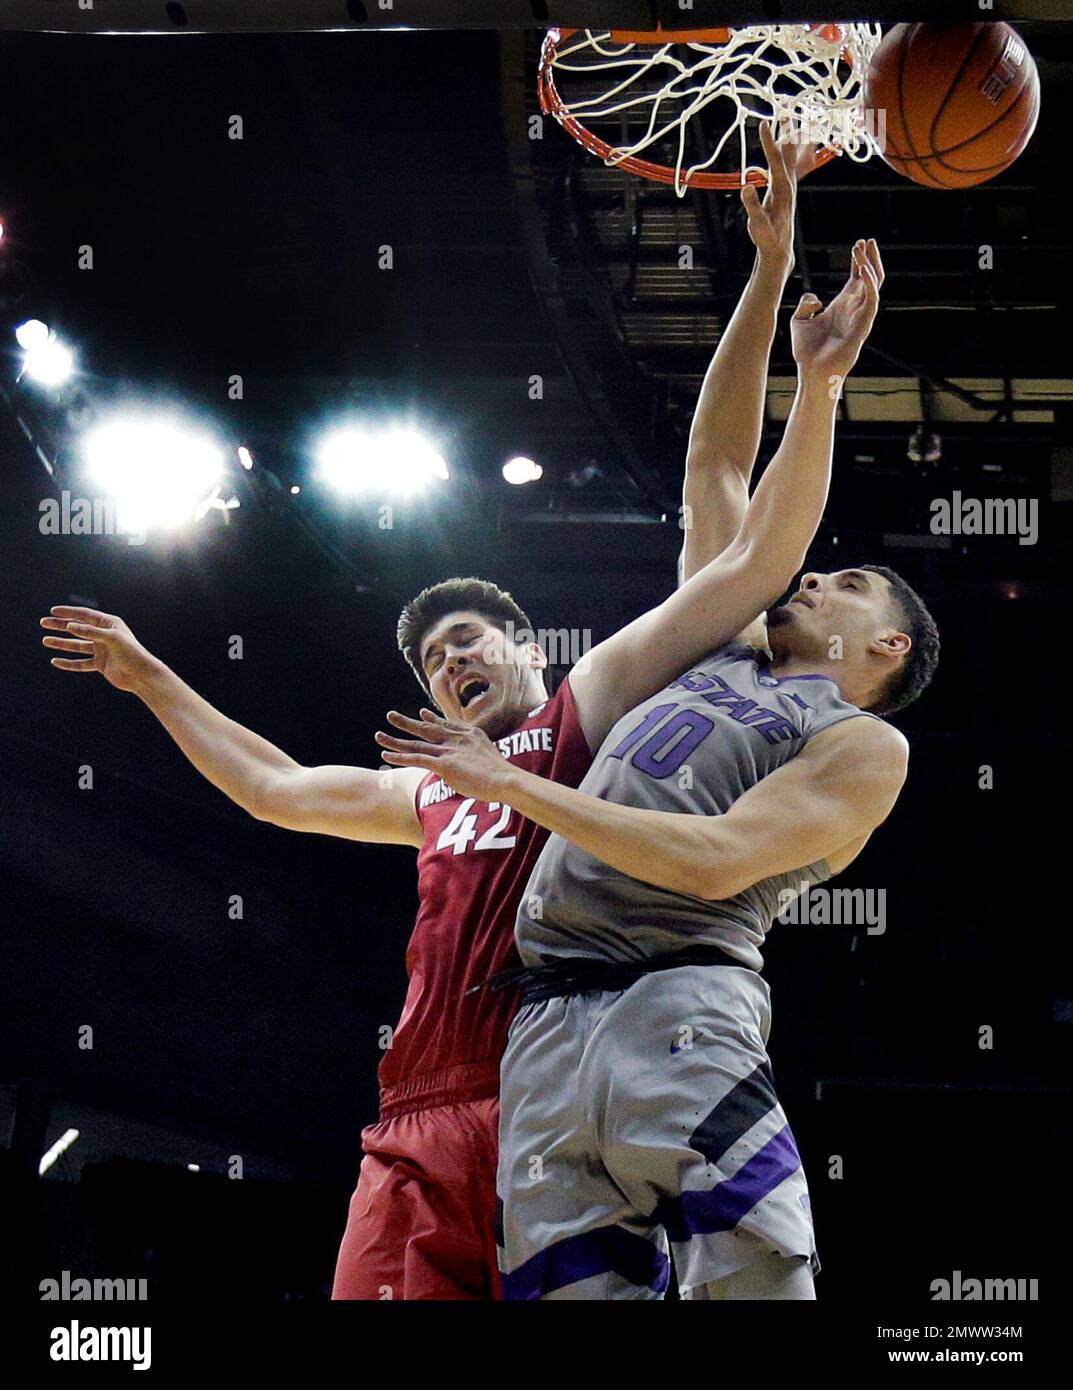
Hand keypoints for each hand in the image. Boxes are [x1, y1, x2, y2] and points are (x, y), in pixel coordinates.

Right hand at [40, 606, 156, 692]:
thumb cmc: (131, 653)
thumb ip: (90, 632)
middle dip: (60, 626)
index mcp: (109, 624)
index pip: (85, 615)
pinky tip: (55, 661)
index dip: (68, 613)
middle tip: (43, 623)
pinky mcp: (100, 664)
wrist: (141, 675)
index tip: (52, 611)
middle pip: (78, 628)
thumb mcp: (111, 639)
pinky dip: (68, 663)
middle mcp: (104, 635)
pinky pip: (80, 663)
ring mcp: (102, 650)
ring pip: (77, 645)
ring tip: (45, 641)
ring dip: (61, 643)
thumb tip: (70, 626)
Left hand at [375, 709, 510, 800]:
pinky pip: (416, 758)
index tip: (423, 714)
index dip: (432, 719)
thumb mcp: (493, 757)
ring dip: (395, 739)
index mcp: (469, 734)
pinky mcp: (443, 763)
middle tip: (390, 715)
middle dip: (406, 723)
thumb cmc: (503, 775)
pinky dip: (400, 756)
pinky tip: (387, 755)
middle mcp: (456, 738)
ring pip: (416, 743)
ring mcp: (449, 750)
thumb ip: (481, 755)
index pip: (446, 725)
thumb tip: (477, 762)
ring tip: (379, 735)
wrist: (506, 778)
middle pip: (426, 729)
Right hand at [741, 119, 821, 271]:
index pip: (774, 159)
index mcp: (782, 188)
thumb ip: (752, 205)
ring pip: (791, 154)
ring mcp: (788, 185)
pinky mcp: (785, 189)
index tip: (763, 123)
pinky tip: (788, 143)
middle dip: (787, 128)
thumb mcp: (757, 224)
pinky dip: (789, 150)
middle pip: (788, 150)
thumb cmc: (767, 238)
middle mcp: (788, 183)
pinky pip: (789, 164)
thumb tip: (745, 186)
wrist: (779, 249)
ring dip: (789, 134)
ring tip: (788, 116)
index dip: (768, 142)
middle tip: (785, 105)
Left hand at [790, 239, 882, 382]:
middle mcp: (855, 309)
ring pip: (873, 285)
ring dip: (869, 265)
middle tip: (866, 241)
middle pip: (869, 277)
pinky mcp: (863, 326)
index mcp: (843, 305)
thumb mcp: (799, 321)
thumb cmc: (807, 351)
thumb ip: (806, 304)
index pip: (856, 278)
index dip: (858, 260)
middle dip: (869, 258)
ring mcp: (861, 317)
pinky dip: (869, 284)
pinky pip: (872, 301)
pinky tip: (863, 270)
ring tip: (863, 249)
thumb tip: (814, 298)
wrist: (811, 372)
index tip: (858, 243)